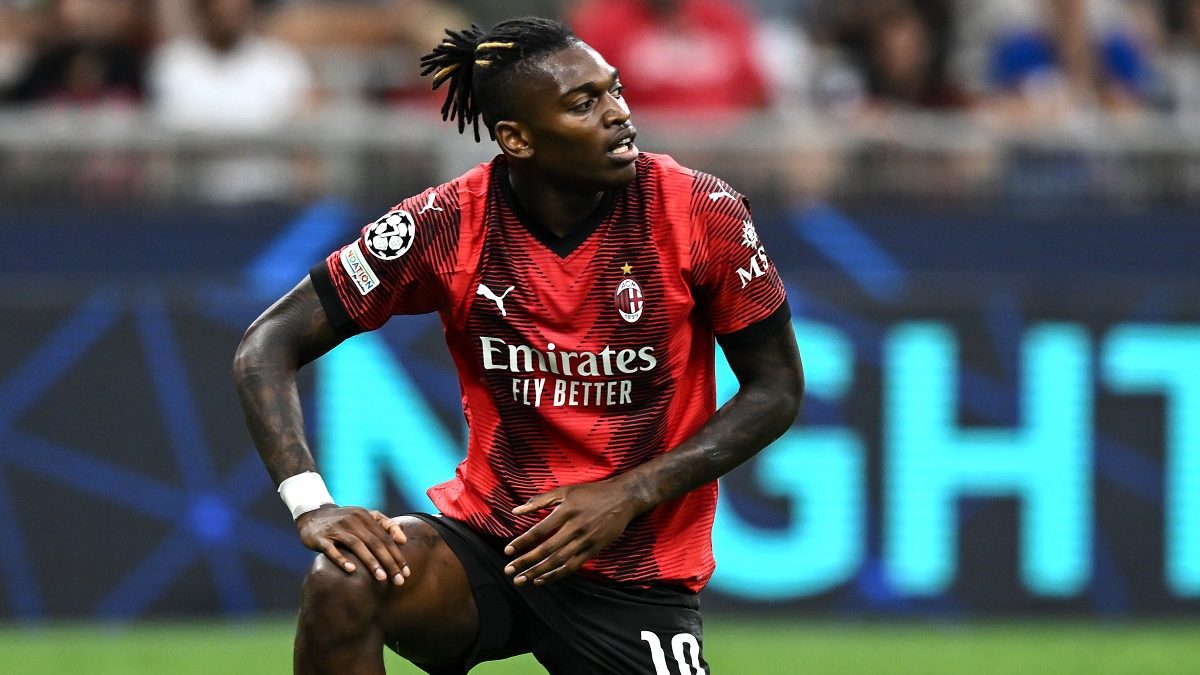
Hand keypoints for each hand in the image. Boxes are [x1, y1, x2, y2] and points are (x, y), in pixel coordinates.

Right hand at [296, 505, 410, 585]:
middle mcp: (352, 520)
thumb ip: (385, 525)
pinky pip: (332, 549)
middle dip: (389, 562)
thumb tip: (404, 540)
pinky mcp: (321, 538)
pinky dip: (342, 559)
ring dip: (371, 562)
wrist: (313, 514)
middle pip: (374, 542)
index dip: (397, 555)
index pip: (385, 538)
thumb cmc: (345, 520)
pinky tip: (352, 570)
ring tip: (382, 578)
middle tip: (399, 580)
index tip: (406, 572)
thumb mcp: (365, 517)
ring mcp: (336, 529)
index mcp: (365, 516)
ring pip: (357, 546)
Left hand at [504, 478, 642, 586]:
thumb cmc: (591, 493)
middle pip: (546, 549)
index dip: (523, 542)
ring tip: (522, 580)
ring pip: (558, 561)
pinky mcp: (594, 550)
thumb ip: (540, 501)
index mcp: (566, 512)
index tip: (508, 551)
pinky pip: (573, 566)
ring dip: (538, 572)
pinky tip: (543, 580)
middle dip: (526, 562)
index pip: (539, 531)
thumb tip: (515, 511)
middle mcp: (574, 528)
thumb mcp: (565, 491)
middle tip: (509, 571)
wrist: (623, 498)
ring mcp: (585, 541)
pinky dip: (557, 574)